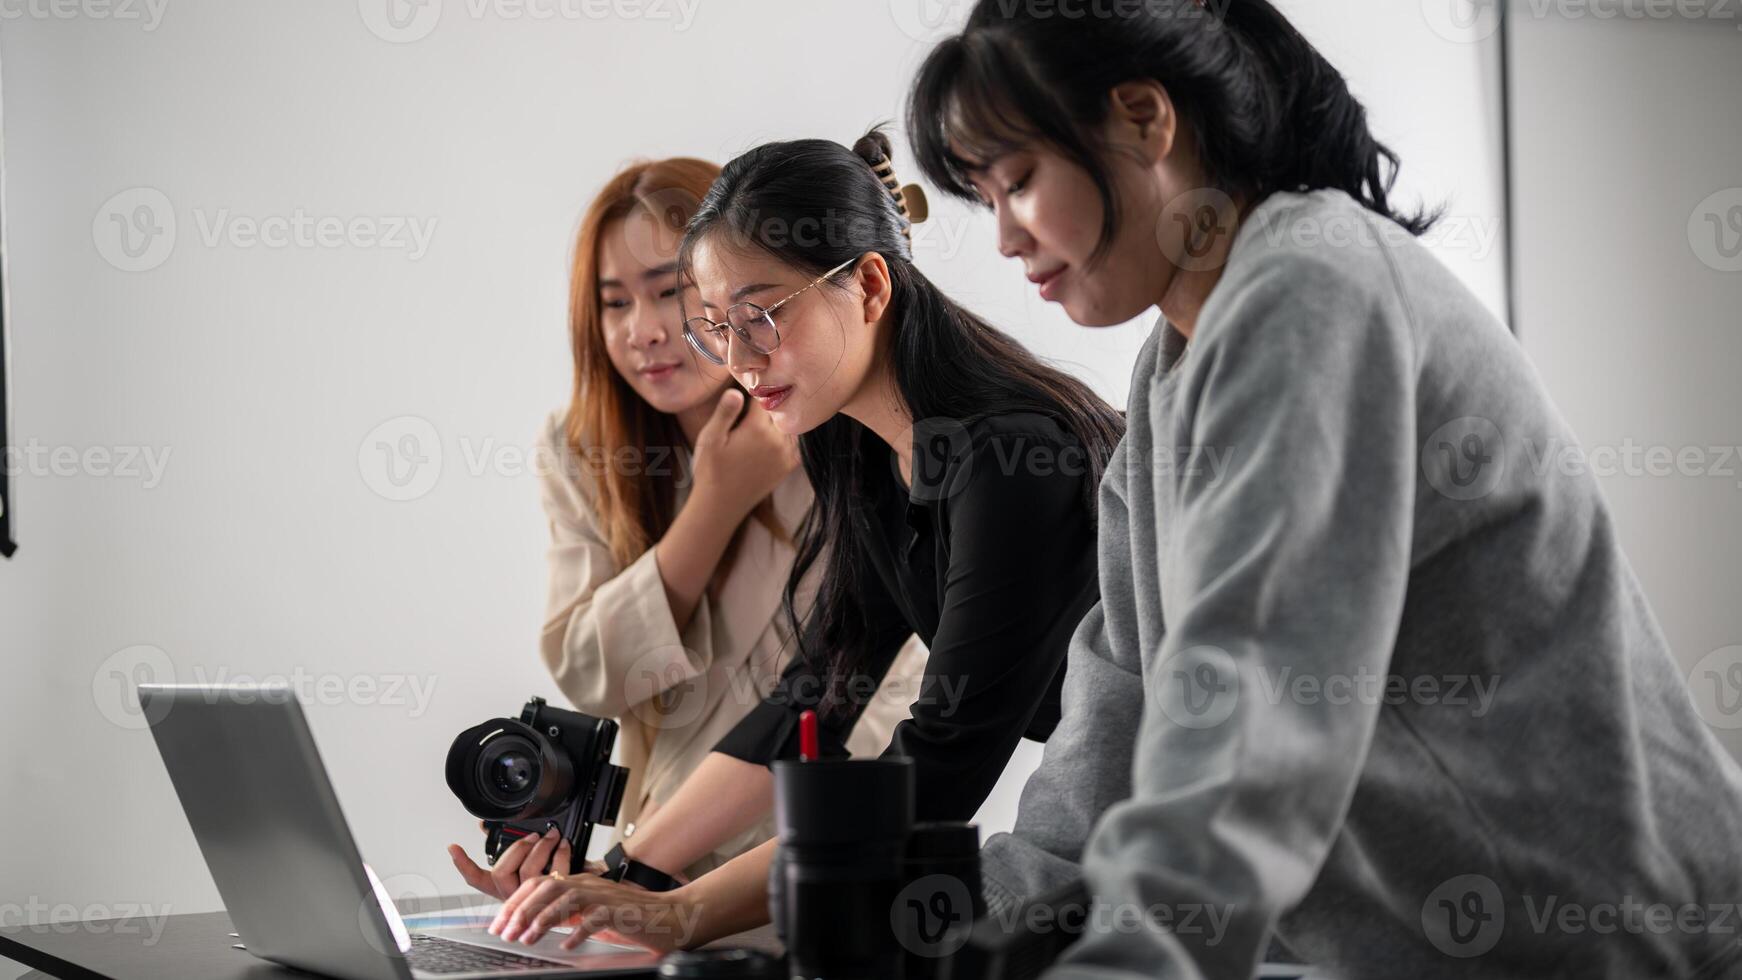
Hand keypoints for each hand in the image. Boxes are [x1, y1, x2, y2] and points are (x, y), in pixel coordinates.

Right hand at [447, 828, 603, 900]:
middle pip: (502, 873)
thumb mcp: (525, 864)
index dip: (463, 864)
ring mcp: (533, 898)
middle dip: (517, 848)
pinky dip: (560, 854)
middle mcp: (514, 896)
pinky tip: (563, 844)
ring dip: (540, 848)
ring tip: (550, 836)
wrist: (578, 899)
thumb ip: (505, 846)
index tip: (453, 847)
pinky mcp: (555, 896)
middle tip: (531, 836)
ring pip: (528, 872)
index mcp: (503, 888)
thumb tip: (485, 826)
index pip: (476, 880)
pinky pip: (555, 872)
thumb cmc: (550, 880)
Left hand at [489, 873, 697, 953]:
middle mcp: (591, 885)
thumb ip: (570, 914)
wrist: (672, 917)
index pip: (540, 883)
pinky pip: (595, 918)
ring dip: (542, 918)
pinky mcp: (621, 912)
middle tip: (507, 932)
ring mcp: (606, 897)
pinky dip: (578, 932)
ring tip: (527, 938)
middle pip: (548, 886)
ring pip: (566, 897)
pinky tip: (567, 945)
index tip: (500, 923)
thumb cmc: (634, 918)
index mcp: (582, 883)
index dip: (516, 901)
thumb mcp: (594, 914)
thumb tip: (539, 925)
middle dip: (522, 909)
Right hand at [690, 390, 799, 522]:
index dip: (756, 387)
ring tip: (772, 408)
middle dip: (771, 400)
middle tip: (763, 390)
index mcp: (757, 430)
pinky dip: (792, 434)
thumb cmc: (710, 470)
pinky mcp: (787, 467)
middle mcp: (776, 440)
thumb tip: (736, 390)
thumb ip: (725, 413)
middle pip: (780, 409)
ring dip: (783, 416)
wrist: (721, 506)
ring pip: (791, 424)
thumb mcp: (710, 439)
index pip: (763, 397)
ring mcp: (785, 455)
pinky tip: (780, 430)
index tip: (750, 380)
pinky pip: (797, 443)